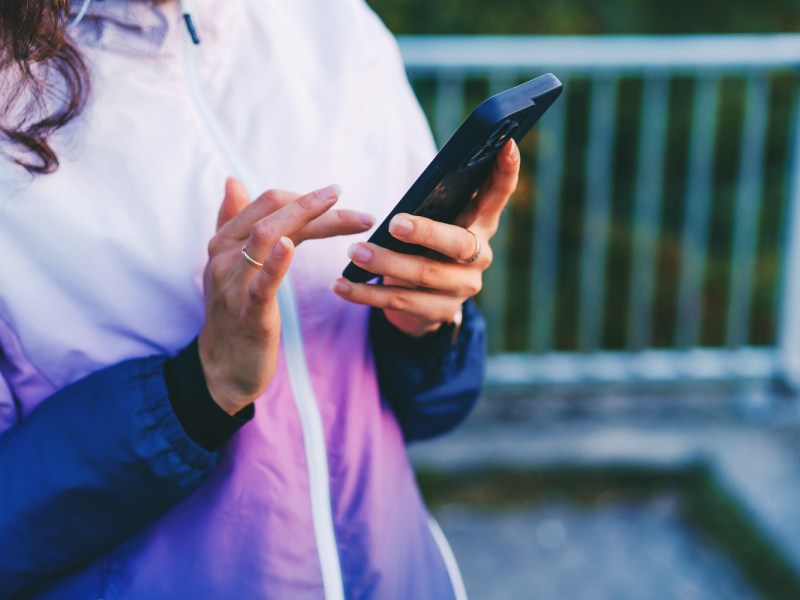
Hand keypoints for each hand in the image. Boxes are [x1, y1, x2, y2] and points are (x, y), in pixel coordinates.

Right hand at [198, 178, 372, 413]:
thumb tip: (233, 181)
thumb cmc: (232, 313)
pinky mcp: (248, 313)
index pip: (267, 203)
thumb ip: (232, 223)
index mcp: (224, 241)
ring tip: (350, 218)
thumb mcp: (230, 265)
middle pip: (272, 213)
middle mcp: (225, 256)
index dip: (304, 196)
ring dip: (314, 221)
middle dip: (314, 203)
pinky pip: (261, 283)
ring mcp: (233, 283)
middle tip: (351, 200)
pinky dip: (276, 261)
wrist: (223, 368)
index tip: (337, 196)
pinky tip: (292, 246)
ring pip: (268, 237)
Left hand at [332, 139, 519, 336]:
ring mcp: (463, 287)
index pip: (498, 194)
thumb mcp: (433, 225)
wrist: (424, 304)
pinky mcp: (442, 312)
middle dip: (426, 232)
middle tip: (395, 223)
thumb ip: (431, 209)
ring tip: (355, 252)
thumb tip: (401, 203)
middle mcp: (480, 256)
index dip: (506, 171)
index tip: (506, 143)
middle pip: (458, 243)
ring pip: (425, 274)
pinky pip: (401, 301)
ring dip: (386, 263)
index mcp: (480, 224)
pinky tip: (342, 286)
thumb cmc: (424, 248)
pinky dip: (367, 293)